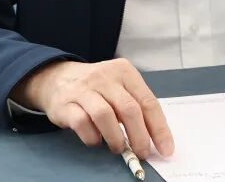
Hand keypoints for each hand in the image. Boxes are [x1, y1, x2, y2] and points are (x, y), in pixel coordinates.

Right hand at [10, 58, 173, 159]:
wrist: (58, 78)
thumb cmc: (97, 87)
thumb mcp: (119, 87)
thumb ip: (135, 105)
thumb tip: (154, 137)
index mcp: (124, 71)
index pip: (148, 101)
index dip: (159, 128)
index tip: (166, 149)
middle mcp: (105, 76)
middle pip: (129, 109)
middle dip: (139, 136)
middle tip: (142, 153)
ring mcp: (84, 89)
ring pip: (105, 115)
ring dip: (116, 138)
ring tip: (118, 148)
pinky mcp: (66, 103)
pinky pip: (82, 123)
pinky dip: (93, 138)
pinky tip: (96, 140)